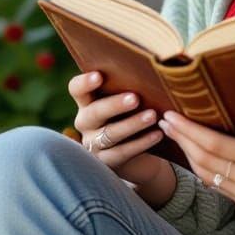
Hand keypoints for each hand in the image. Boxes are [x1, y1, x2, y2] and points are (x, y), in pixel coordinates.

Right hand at [68, 71, 166, 187]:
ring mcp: (93, 144)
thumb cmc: (133, 115)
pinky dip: (141, 143)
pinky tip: (157, 134)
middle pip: (94, 112)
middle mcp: (86, 122)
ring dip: (132, 124)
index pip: (77, 89)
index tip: (99, 76)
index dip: (84, 83)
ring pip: (110, 134)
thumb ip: (129, 87)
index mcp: (87, 101)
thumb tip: (148, 72)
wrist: (140, 154)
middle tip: (135, 98)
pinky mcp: (106, 162)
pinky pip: (122, 152)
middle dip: (114, 105)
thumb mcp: (128, 101)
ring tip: (152, 116)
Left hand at [157, 96, 234, 225]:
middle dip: (182, 140)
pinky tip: (194, 156)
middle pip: (205, 160)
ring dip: (187, 155)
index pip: (216, 145)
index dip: (190, 131)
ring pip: (207, 175)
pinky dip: (201, 169)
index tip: (173, 116)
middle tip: (164, 121)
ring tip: (173, 135)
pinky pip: (217, 186)